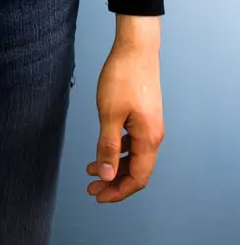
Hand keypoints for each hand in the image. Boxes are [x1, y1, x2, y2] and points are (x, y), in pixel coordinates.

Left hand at [87, 16, 164, 202]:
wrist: (136, 48)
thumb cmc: (123, 77)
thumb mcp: (110, 114)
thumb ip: (108, 146)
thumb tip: (106, 175)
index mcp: (148, 139)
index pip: (138, 178)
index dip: (118, 191)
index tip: (98, 195)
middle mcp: (153, 135)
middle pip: (137, 170)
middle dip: (114, 182)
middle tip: (92, 187)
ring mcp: (150, 125)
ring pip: (134, 156)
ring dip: (114, 166)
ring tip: (91, 169)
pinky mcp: (144, 115)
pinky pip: (133, 142)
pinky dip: (118, 150)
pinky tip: (103, 148)